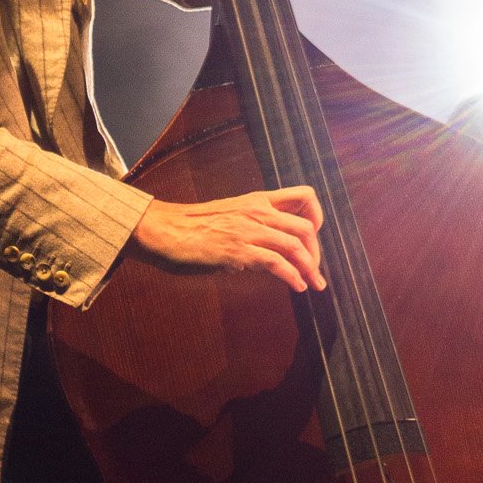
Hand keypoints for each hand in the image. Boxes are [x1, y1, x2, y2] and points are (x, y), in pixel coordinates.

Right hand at [130, 185, 325, 292]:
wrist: (165, 229)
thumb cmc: (193, 226)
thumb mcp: (230, 215)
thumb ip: (251, 225)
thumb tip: (265, 250)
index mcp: (258, 200)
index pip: (304, 195)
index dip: (317, 216)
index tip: (314, 238)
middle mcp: (258, 211)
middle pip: (306, 227)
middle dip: (316, 253)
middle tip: (315, 271)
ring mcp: (249, 230)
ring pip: (296, 246)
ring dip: (310, 269)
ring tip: (314, 284)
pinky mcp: (239, 251)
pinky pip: (277, 263)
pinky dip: (293, 277)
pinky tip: (297, 287)